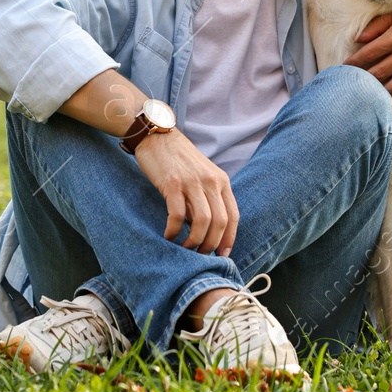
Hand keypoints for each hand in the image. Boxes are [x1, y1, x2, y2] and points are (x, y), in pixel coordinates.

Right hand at [133, 129, 238, 256]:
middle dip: (211, 245)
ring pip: (202, 222)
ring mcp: (192, 182)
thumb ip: (207, 199)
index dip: (229, 239)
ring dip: (194, 242)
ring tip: (184, 249)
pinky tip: (168, 236)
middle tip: (199, 256)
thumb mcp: (202, 176)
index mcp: (222, 181)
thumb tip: (206, 231)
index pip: (233, 216)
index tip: (222, 256)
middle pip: (220, 222)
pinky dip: (174, 231)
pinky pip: (178, 215)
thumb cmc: (179, 160)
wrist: (158, 135)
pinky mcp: (172, 183)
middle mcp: (211, 181)